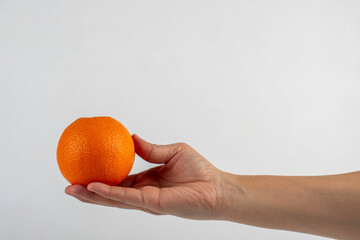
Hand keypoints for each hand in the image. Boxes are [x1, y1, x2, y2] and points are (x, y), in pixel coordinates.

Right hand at [65, 134, 223, 219]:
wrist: (217, 187)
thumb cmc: (200, 170)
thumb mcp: (173, 152)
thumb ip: (151, 149)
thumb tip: (132, 137)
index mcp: (147, 182)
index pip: (120, 182)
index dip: (102, 179)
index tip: (85, 171)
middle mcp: (144, 194)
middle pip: (111, 194)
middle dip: (89, 191)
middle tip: (69, 184)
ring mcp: (147, 201)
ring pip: (114, 199)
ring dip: (92, 195)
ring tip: (72, 189)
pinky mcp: (153, 203)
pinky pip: (128, 197)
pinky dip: (110, 192)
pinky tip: (94, 187)